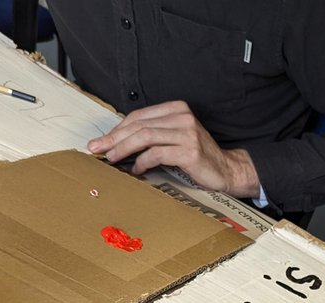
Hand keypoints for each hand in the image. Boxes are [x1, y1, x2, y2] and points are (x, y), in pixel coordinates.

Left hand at [87, 101, 260, 197]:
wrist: (226, 170)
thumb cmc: (197, 157)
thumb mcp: (175, 138)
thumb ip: (154, 135)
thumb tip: (119, 142)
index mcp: (176, 109)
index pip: (139, 116)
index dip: (118, 129)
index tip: (103, 141)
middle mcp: (182, 117)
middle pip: (139, 125)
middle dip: (114, 138)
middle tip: (98, 149)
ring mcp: (187, 133)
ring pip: (145, 137)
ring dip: (124, 148)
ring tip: (112, 158)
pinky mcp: (189, 150)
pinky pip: (157, 154)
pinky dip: (143, 162)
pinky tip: (137, 170)